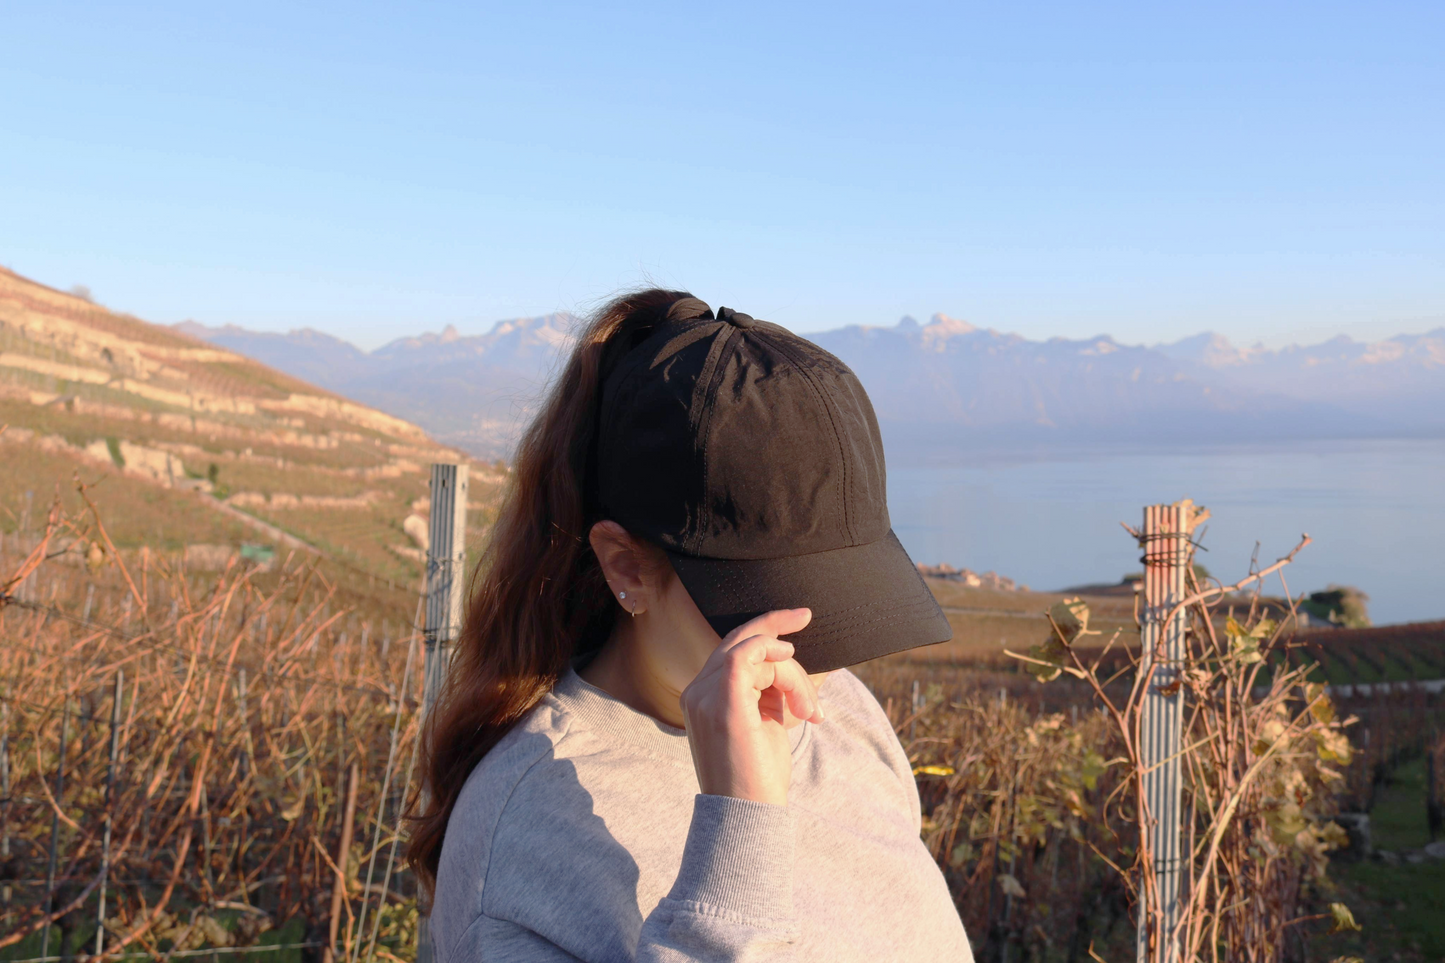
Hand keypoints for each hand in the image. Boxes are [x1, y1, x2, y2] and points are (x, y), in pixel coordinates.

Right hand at [679, 608, 824, 805]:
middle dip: (777, 628)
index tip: (798, 619)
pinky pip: (744, 654)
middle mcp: (696, 692)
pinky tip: (790, 659)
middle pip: (740, 642)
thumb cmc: (758, 776)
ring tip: (807, 711)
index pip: (732, 650)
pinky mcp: (724, 704)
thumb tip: (785, 665)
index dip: (764, 630)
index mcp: (702, 697)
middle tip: (807, 615)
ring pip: (752, 650)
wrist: (748, 816)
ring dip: (791, 672)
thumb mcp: (763, 723)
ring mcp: (705, 697)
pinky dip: (771, 650)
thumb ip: (765, 692)